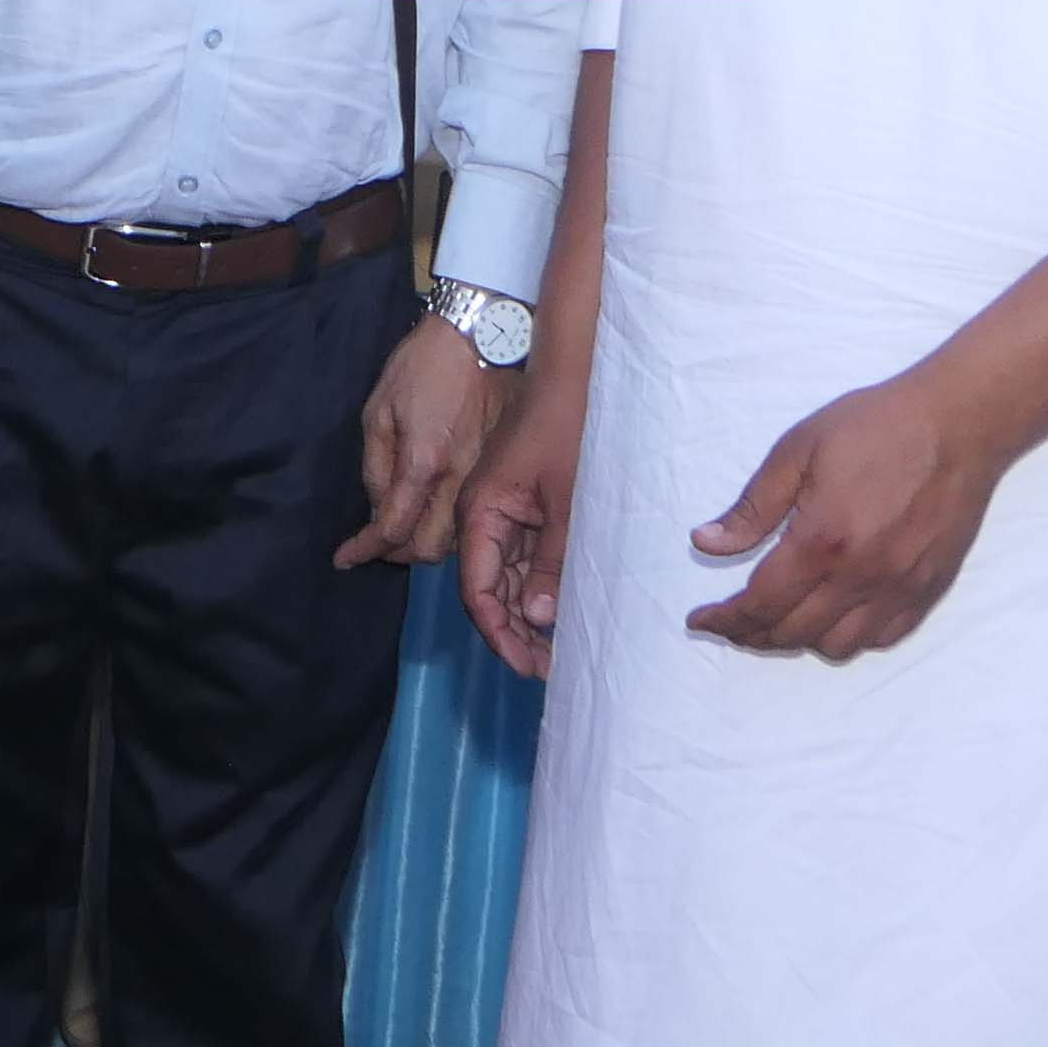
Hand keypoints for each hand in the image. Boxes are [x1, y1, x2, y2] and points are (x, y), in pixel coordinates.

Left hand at [339, 307, 514, 569]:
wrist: (483, 337)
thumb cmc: (423, 365)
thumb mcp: (379, 409)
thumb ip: (376, 466)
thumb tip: (376, 508)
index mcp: (424, 461)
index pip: (392, 528)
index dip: (364, 550)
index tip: (344, 559)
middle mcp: (459, 479)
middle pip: (429, 550)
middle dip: (397, 553)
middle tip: (376, 540)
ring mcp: (484, 477)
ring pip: (455, 539)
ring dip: (424, 541)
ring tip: (402, 524)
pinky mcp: (498, 471)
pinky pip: (471, 516)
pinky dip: (448, 525)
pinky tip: (432, 508)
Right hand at [458, 382, 578, 677]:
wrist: (571, 376)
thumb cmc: (566, 429)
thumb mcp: (566, 501)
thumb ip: (550, 561)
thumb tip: (535, 619)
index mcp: (480, 515)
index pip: (477, 590)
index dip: (499, 634)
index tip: (527, 666)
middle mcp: (482, 518)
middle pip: (487, 590)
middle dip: (513, 634)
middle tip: (547, 671)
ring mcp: (502, 513)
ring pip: (505, 578)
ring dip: (526, 615)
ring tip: (556, 652)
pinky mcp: (523, 507)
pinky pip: (522, 558)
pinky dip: (538, 588)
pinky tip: (560, 612)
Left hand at [685, 370, 1004, 658]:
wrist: (958, 424)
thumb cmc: (873, 426)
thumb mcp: (797, 451)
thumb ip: (751, 508)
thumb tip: (705, 544)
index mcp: (822, 540)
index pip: (761, 603)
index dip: (725, 619)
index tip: (700, 620)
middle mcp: (861, 576)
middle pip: (794, 633)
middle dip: (751, 634)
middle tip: (731, 621)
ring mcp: (900, 589)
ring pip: (838, 646)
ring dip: (799, 640)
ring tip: (778, 618)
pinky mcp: (929, 591)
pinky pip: (881, 639)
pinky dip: (848, 637)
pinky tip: (831, 615)